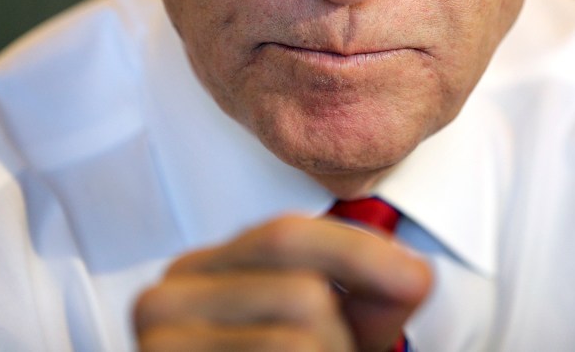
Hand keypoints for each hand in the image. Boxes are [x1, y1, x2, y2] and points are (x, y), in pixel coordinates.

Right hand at [134, 215, 432, 350]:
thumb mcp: (320, 336)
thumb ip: (364, 301)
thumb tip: (414, 276)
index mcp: (201, 272)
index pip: (286, 233)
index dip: (361, 253)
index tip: (415, 276)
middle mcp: (166, 300)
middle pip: (300, 291)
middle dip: (342, 334)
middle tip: (334, 350)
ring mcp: (160, 345)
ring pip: (297, 341)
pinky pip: (285, 351)